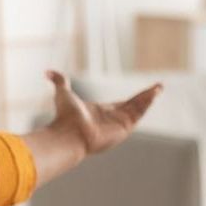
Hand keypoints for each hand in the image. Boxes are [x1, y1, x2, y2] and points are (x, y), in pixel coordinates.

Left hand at [43, 68, 162, 157]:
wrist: (69, 133)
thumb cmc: (65, 116)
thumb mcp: (63, 93)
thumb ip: (59, 81)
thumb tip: (47, 71)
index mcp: (101, 113)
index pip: (120, 105)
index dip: (132, 99)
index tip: (143, 93)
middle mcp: (111, 120)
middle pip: (133, 106)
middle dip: (145, 97)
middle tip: (158, 88)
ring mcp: (118, 125)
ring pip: (138, 109)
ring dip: (149, 98)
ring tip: (159, 88)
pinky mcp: (124, 128)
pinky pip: (138, 114)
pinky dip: (146, 103)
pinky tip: (154, 93)